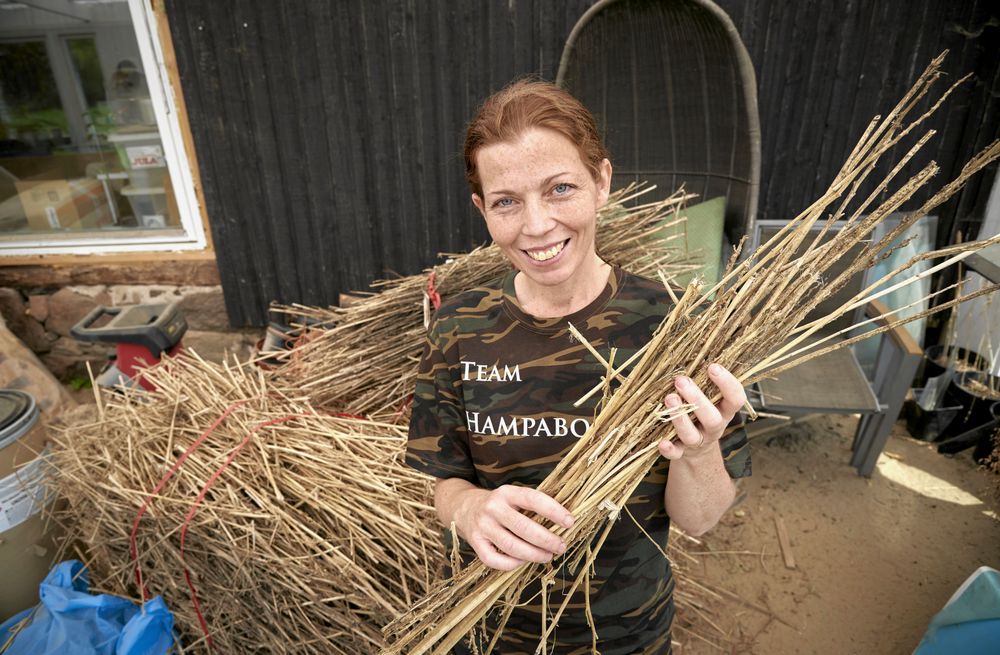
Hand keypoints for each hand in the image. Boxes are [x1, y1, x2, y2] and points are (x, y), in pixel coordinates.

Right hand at [453, 485, 574, 570]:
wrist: (463, 507)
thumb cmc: (499, 505)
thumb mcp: (513, 497)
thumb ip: (533, 506)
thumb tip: (564, 522)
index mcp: (506, 492)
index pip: (533, 499)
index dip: (554, 511)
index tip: (570, 522)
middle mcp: (493, 507)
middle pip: (525, 527)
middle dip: (547, 540)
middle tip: (561, 546)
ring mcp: (482, 526)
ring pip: (512, 546)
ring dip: (534, 554)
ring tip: (548, 556)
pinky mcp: (475, 543)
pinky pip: (495, 560)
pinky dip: (512, 564)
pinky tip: (523, 562)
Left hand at [658, 363, 745, 460]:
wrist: (698, 451)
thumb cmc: (701, 414)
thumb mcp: (710, 399)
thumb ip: (705, 383)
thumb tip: (690, 351)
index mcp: (725, 411)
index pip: (735, 399)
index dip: (727, 384)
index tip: (713, 367)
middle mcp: (714, 428)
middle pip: (712, 417)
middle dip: (697, 399)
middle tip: (681, 380)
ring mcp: (698, 442)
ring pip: (692, 435)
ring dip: (680, 418)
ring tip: (668, 398)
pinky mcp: (682, 452)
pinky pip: (676, 453)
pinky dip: (669, 449)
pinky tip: (661, 442)